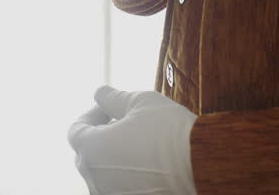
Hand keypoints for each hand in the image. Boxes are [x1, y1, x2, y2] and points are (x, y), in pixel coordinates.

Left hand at [68, 85, 197, 194]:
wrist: (203, 167)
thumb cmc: (170, 132)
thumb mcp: (140, 102)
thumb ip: (113, 97)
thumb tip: (99, 92)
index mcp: (91, 150)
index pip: (75, 131)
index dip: (90, 115)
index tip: (109, 109)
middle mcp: (95, 179)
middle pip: (86, 155)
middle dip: (100, 137)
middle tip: (124, 125)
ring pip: (102, 175)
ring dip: (112, 158)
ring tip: (138, 145)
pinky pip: (118, 188)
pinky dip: (125, 176)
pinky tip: (147, 164)